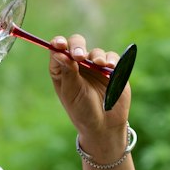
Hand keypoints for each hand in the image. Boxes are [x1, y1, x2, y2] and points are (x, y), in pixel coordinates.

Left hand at [48, 33, 130, 147]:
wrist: (104, 125)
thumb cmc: (82, 110)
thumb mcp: (71, 92)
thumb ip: (68, 72)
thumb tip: (59, 52)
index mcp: (63, 69)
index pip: (58, 50)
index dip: (58, 44)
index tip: (59, 45)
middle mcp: (78, 64)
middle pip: (76, 44)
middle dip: (77, 46)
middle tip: (80, 55)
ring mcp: (95, 66)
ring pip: (95, 51)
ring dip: (97, 56)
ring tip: (99, 64)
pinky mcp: (112, 69)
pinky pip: (112, 58)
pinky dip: (111, 60)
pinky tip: (110, 67)